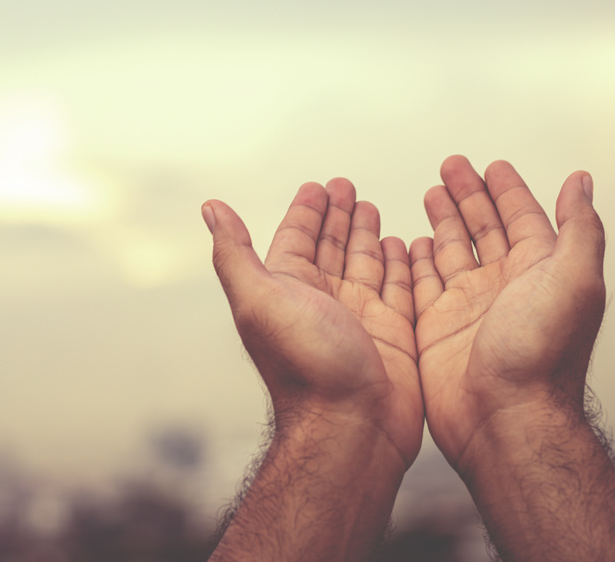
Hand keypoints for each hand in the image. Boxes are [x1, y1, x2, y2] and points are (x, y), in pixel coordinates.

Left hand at [204, 178, 421, 467]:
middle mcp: (323, 302)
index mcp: (288, 290)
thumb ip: (236, 253)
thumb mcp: (260, 299)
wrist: (351, 427)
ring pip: (365, 264)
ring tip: (374, 209)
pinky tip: (405, 246)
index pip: (297, 238)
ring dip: (368, 235)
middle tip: (349, 188)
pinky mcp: (395, 333)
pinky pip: (401, 288)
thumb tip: (210, 207)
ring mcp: (360, 317)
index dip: (307, 212)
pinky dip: (402, 265)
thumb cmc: (303, 367)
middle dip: (339, 216)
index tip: (318, 187)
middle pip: (332, 246)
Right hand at [411, 156, 605, 468]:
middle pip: (484, 228)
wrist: (504, 420)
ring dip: (443, 221)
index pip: (522, 218)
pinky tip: (407, 242)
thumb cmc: (542, 355)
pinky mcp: (435, 328)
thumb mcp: (574, 280)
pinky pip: (421, 284)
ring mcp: (468, 307)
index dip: (507, 190)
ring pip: (452, 251)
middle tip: (450, 166)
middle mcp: (504, 287)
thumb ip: (579, 228)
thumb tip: (581, 180)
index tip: (492, 165)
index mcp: (539, 271)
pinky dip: (414, 260)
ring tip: (430, 193)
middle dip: (468, 195)